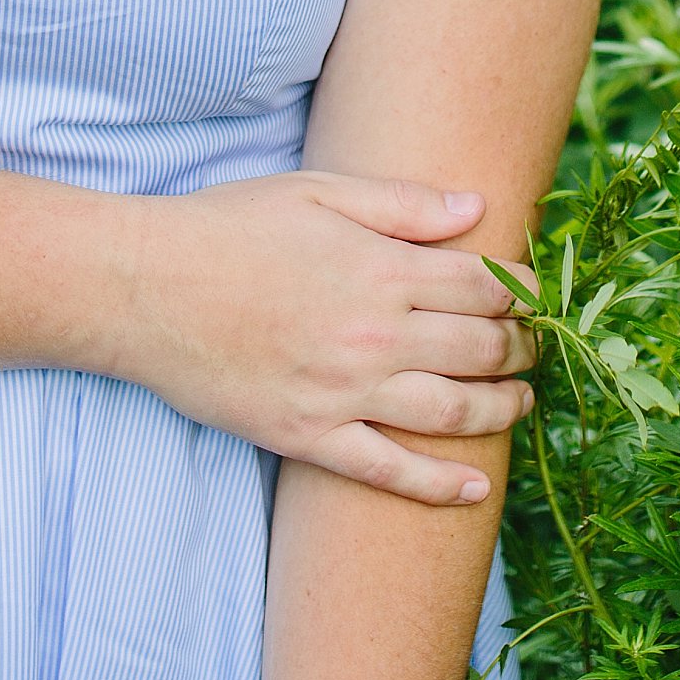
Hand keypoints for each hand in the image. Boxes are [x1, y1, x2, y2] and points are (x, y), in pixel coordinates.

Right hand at [108, 172, 536, 505]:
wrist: (144, 288)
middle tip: (534, 349)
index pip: (484, 286)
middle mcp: (373, 335)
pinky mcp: (307, 436)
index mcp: (381, 269)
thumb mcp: (318, 191)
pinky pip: (386, 471)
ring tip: (520, 404)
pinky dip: (437, 485)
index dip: (521, 293)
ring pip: (449, 411)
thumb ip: (404, 203)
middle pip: (478, 348)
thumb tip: (479, 210)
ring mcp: (342, 392)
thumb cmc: (227, 227)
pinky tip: (474, 488)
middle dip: (520, 349)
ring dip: (499, 409)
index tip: (535, 296)